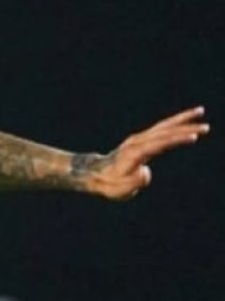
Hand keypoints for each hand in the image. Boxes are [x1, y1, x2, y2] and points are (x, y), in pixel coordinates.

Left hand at [89, 106, 208, 199]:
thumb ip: (133, 182)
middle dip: (185, 128)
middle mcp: (136, 142)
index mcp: (134, 153)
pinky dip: (174, 123)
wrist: (95, 174)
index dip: (175, 140)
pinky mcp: (141, 139)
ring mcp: (138, 139)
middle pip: (163, 132)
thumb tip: (145, 172)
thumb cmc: (109, 184)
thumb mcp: (118, 189)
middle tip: (206, 127)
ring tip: (200, 111)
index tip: (193, 136)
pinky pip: (160, 129)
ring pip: (163, 126)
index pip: (158, 144)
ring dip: (182, 119)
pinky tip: (186, 120)